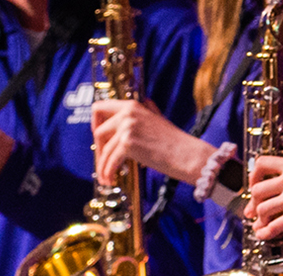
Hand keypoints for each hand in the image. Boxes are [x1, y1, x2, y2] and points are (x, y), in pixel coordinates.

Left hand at [91, 98, 210, 183]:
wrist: (187, 155)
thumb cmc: (175, 142)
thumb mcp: (159, 119)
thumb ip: (148, 111)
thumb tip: (145, 103)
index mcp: (132, 106)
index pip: (100, 107)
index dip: (94, 123)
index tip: (98, 138)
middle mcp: (127, 113)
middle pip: (99, 132)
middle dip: (99, 151)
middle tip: (102, 163)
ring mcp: (127, 127)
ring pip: (104, 150)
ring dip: (103, 166)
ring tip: (106, 178)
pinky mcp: (128, 143)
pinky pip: (111, 161)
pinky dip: (108, 172)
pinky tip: (111, 179)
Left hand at [242, 156, 282, 237]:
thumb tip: (274, 187)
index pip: (261, 164)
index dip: (253, 176)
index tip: (254, 185)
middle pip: (258, 190)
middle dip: (253, 203)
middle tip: (253, 210)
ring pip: (263, 208)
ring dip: (260, 218)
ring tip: (262, 223)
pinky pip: (274, 226)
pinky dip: (266, 232)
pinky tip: (265, 233)